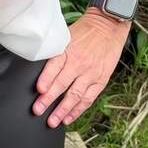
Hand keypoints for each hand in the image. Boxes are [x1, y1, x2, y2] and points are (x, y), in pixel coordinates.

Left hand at [32, 8, 130, 127]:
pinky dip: (78, 110)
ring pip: (75, 95)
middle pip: (62, 84)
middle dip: (49, 100)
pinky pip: (88, 99)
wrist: (109, 26)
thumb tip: (41, 72)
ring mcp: (91, 73)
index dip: (46, 79)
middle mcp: (79, 63)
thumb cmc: (85, 31)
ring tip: (53, 121)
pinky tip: (68, 118)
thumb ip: (55, 53)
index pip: (55, 66)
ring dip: (63, 110)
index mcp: (68, 50)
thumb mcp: (66, 37)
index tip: (39, 90)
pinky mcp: (100, 80)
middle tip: (38, 111)